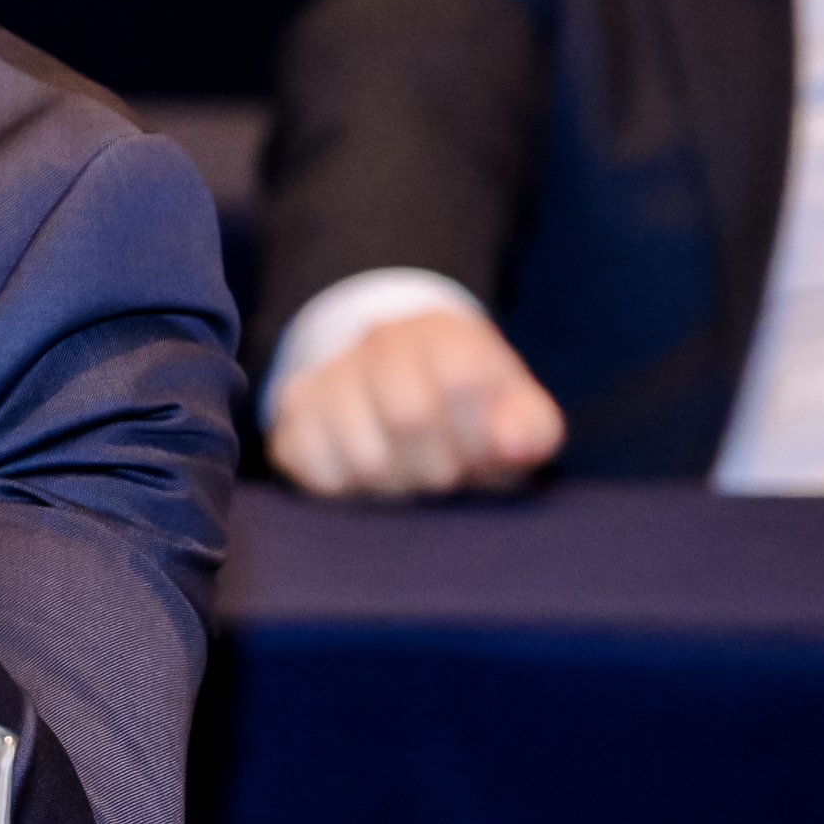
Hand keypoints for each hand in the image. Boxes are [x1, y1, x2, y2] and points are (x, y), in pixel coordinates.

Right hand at [267, 307, 564, 498]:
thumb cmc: (471, 413)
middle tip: (443, 473)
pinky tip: (365, 474)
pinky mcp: (293, 413)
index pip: (461, 378)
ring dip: (395, 484)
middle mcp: (380, 342)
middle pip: (409, 416)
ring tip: (405, 473)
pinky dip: (349, 489)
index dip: (477, 434)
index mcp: (445, 334)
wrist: (398, 385)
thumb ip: (531, 428)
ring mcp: (329, 374)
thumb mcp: (517, 414)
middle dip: (437, 466)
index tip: (480, 450)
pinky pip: (319, 471)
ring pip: (365, 456)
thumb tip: (509, 444)